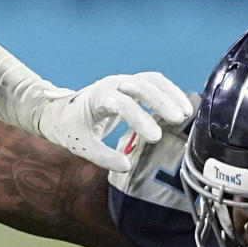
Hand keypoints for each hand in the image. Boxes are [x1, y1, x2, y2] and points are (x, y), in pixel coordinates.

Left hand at [36, 72, 192, 171]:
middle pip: (140, 85)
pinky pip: (154, 83)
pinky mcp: (131, 85)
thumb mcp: (83, 146)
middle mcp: (112, 84)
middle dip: (160, 101)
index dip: (139, 118)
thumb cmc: (71, 129)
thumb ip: (104, 157)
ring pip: (151, 80)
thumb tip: (127, 166)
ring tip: (185, 113)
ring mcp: (122, 82)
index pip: (122, 103)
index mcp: (97, 97)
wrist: (61, 113)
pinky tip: (182, 107)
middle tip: (176, 119)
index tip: (154, 137)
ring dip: (169, 94)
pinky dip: (169, 91)